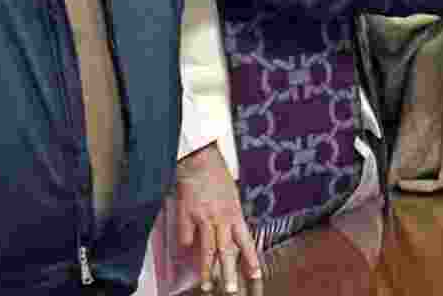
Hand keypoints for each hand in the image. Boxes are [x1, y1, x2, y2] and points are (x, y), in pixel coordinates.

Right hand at [174, 144, 260, 292]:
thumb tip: (230, 238)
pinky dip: (187, 244)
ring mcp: (204, 217)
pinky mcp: (187, 214)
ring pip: (207, 248)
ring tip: (207, 286)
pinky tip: (186, 253)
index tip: (256, 278)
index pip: (246, 242)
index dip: (251, 260)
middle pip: (227, 250)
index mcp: (235, 214)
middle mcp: (222, 218)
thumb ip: (231, 219)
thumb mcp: (232, 197)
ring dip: (207, 269)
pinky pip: (186, 235)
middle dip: (229, 273)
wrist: (200, 159)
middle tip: (231, 291)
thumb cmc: (217, 176)